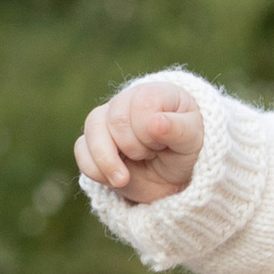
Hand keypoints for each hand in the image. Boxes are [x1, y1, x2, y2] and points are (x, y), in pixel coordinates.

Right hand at [76, 81, 204, 205]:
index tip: (165, 145)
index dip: (151, 132)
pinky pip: (81, 150)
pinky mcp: (94, 142)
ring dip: (109, 160)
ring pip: (93, 130)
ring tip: (125, 178)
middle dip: (134, 147)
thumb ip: (179, 130)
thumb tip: (156, 122)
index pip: (142, 105)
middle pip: (116, 120)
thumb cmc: (186, 151)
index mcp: (155, 93)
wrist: (174, 176)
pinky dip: (95, 170)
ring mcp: (107, 120)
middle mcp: (127, 101)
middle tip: (152, 155)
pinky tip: (114, 180)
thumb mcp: (192, 141)